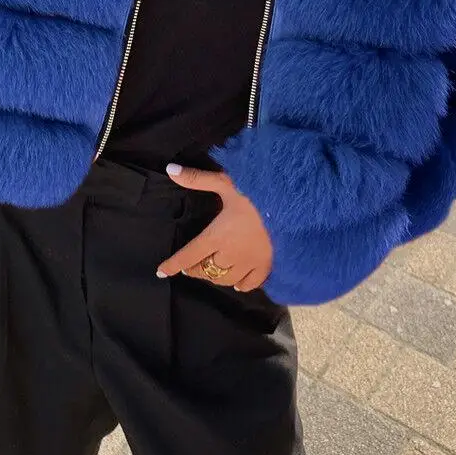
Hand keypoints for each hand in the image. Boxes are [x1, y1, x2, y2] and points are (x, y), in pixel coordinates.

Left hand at [156, 164, 272, 291]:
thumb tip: (170, 170)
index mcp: (216, 236)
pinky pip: (250, 284)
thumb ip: (197, 179)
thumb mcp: (225, 182)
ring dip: (214, 276)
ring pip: (225, 279)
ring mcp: (249, 263)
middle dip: (195, 268)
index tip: (161, 272)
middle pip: (205, 270)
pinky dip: (240, 284)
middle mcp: (230, 254)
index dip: (173, 264)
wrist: (294, 205)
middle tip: (190, 265)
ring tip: (211, 270)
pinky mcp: (267, 266)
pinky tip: (237, 282)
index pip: (189, 255)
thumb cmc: (257, 193)